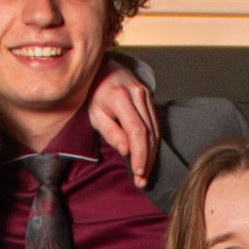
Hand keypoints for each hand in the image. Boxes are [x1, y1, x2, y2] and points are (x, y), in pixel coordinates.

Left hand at [87, 64, 161, 186]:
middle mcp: (137, 93)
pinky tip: (148, 157)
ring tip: (145, 173)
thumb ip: (111, 132)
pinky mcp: (149, 97)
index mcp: (120, 97)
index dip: (140, 153)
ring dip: (152, 154)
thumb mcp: (94, 114)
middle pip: (149, 132)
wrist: (101, 68)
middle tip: (142, 180)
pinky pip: (155, 123)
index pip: (137, 130)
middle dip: (147, 159)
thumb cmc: (93, 93)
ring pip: (155, 129)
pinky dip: (152, 142)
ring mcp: (146, 94)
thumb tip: (127, 150)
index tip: (139, 171)